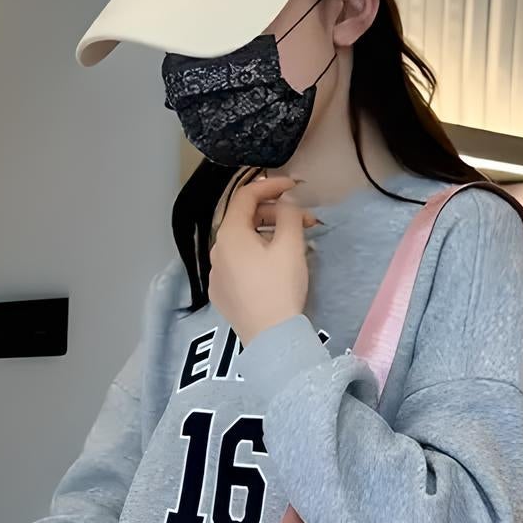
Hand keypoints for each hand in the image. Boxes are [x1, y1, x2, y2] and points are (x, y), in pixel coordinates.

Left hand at [208, 175, 318, 344]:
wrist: (271, 337)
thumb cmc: (280, 288)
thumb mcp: (290, 244)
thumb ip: (289, 214)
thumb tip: (286, 203)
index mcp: (230, 234)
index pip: (246, 196)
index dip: (271, 185)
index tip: (294, 186)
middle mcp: (217, 251)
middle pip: (245, 220)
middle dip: (275, 214)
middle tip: (304, 221)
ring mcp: (217, 274)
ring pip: (243, 243)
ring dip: (268, 235)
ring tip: (294, 243)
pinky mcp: (222, 294)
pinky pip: (239, 265)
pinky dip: (257, 256)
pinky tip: (275, 265)